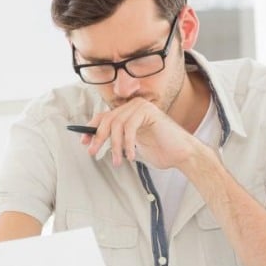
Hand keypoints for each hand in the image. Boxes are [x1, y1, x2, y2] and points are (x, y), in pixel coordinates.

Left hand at [81, 97, 198, 168]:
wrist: (181, 154)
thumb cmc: (160, 150)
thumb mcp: (131, 144)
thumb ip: (117, 138)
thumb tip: (92, 140)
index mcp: (130, 111)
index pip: (104, 116)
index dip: (91, 128)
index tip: (84, 142)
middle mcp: (134, 105)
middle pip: (108, 119)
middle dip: (98, 137)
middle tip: (93, 152)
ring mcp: (141, 106)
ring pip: (117, 124)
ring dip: (115, 146)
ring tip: (118, 161)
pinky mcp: (148, 111)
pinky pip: (130, 127)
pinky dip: (128, 144)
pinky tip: (132, 156)